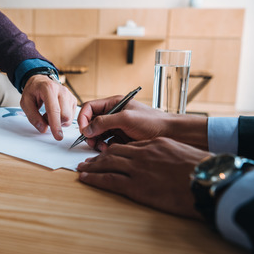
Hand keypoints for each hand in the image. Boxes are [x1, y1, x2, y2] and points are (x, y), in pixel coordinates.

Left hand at [20, 74, 76, 140]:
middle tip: (44, 117)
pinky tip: (56, 112)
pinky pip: (71, 116)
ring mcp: (69, 95)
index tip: (57, 136)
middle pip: (65, 116)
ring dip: (58, 121)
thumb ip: (33, 116)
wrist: (40, 81)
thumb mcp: (25, 103)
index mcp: (48, 89)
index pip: (54, 110)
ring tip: (49, 113)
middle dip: (55, 122)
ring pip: (69, 117)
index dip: (56, 125)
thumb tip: (43, 129)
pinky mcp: (73, 100)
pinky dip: (62, 118)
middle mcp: (62, 91)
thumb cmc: (33, 91)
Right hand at [77, 97, 207, 150]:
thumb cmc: (153, 122)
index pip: (90, 108)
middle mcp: (114, 114)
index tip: (83, 130)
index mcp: (114, 103)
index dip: (83, 118)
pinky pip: (106, 143)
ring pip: (97, 134)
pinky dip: (105, 147)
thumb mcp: (126, 118)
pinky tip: (110, 150)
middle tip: (92, 142)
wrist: (170, 134)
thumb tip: (87, 128)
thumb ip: (104, 122)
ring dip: (97, 142)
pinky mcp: (121, 138)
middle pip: (91, 122)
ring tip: (102, 147)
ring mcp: (117, 127)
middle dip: (89, 133)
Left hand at [77, 137, 212, 218]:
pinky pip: (109, 180)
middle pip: (114, 151)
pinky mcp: (136, 186)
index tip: (107, 153)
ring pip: (107, 163)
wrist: (206, 181)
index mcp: (155, 145)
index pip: (128, 145)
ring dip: (92, 165)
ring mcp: (138, 169)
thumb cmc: (201, 170)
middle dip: (99, 156)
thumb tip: (167, 162)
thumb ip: (170, 156)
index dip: (114, 149)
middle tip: (88, 160)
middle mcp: (143, 154)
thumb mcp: (185, 155)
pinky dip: (94, 178)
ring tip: (82, 168)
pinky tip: (85, 178)